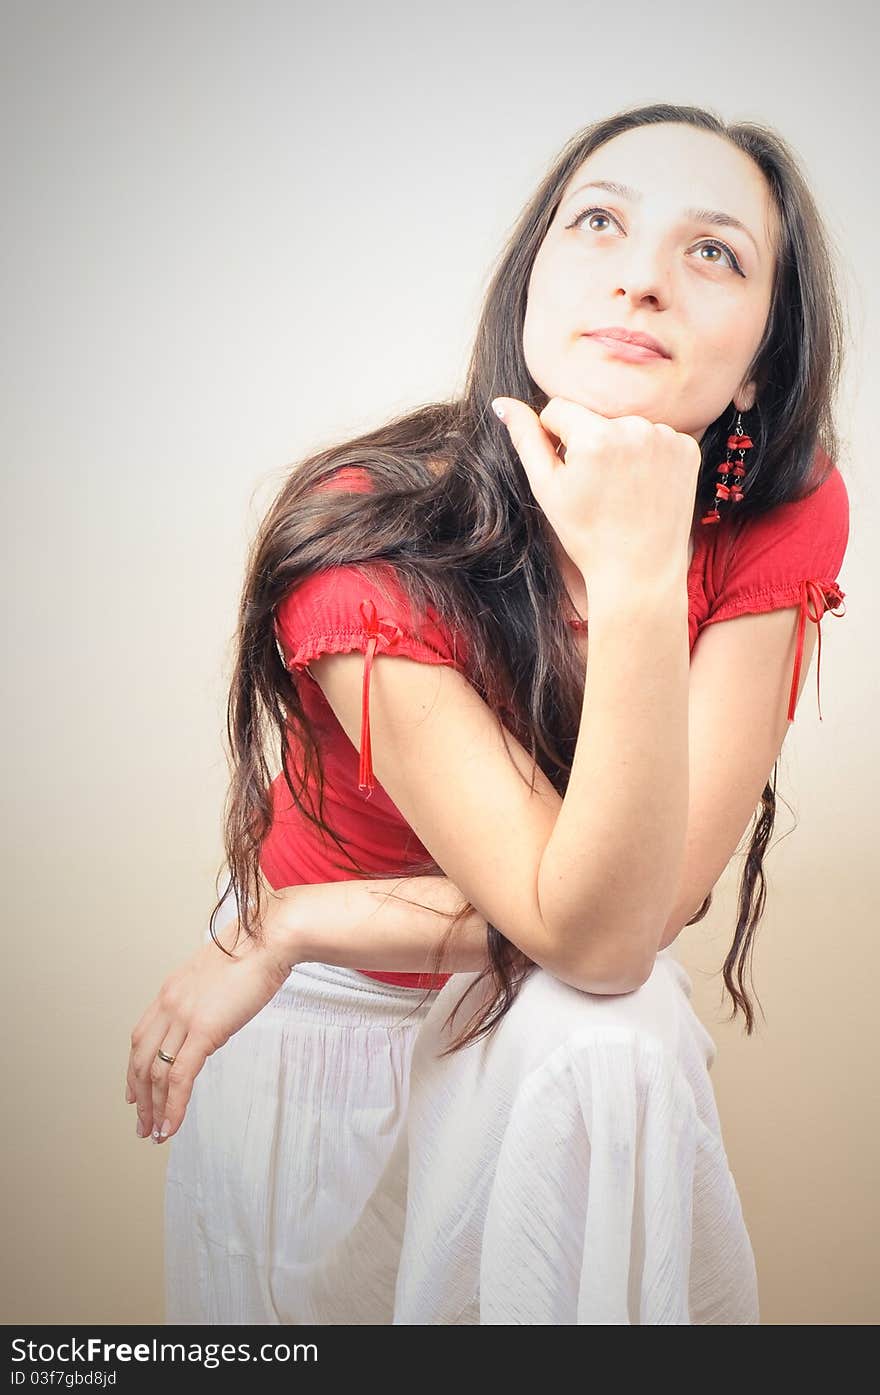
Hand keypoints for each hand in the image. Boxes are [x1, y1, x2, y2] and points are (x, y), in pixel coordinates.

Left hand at [125, 914, 291, 1144]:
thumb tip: (212, 1025)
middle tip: (142, 1123)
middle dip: (139, 1096)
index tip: (135, 1091)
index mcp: (172, 990)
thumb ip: (208, 1001)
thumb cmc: (257, 951)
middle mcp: (170, 1003)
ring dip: (153, 1108)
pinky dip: (172, 1107)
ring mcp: (184, 1017)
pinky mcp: (204, 1030)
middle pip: (141, 1059)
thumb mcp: (220, 977)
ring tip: (155, 1133)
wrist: (270, 937)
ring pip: (156, 1073)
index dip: (135, 1068)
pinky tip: (171, 1126)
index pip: (141, 1037)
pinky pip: (179, 1077)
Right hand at [493, 395, 700, 594]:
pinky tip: (644, 486)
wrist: (640, 571)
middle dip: (590, 442)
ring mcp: (666, 436)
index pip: (559, 409)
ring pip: (626, 425)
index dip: (556, 440)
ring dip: (620, 447)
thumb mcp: (547, 488)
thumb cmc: (587, 534)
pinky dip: (648, 455)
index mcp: (595, 435)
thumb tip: (501, 402)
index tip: (571, 474)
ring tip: (622, 489)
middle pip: (595, 416)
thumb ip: (525, 439)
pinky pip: (656, 437)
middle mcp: (634, 427)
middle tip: (598, 487)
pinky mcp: (688, 448)